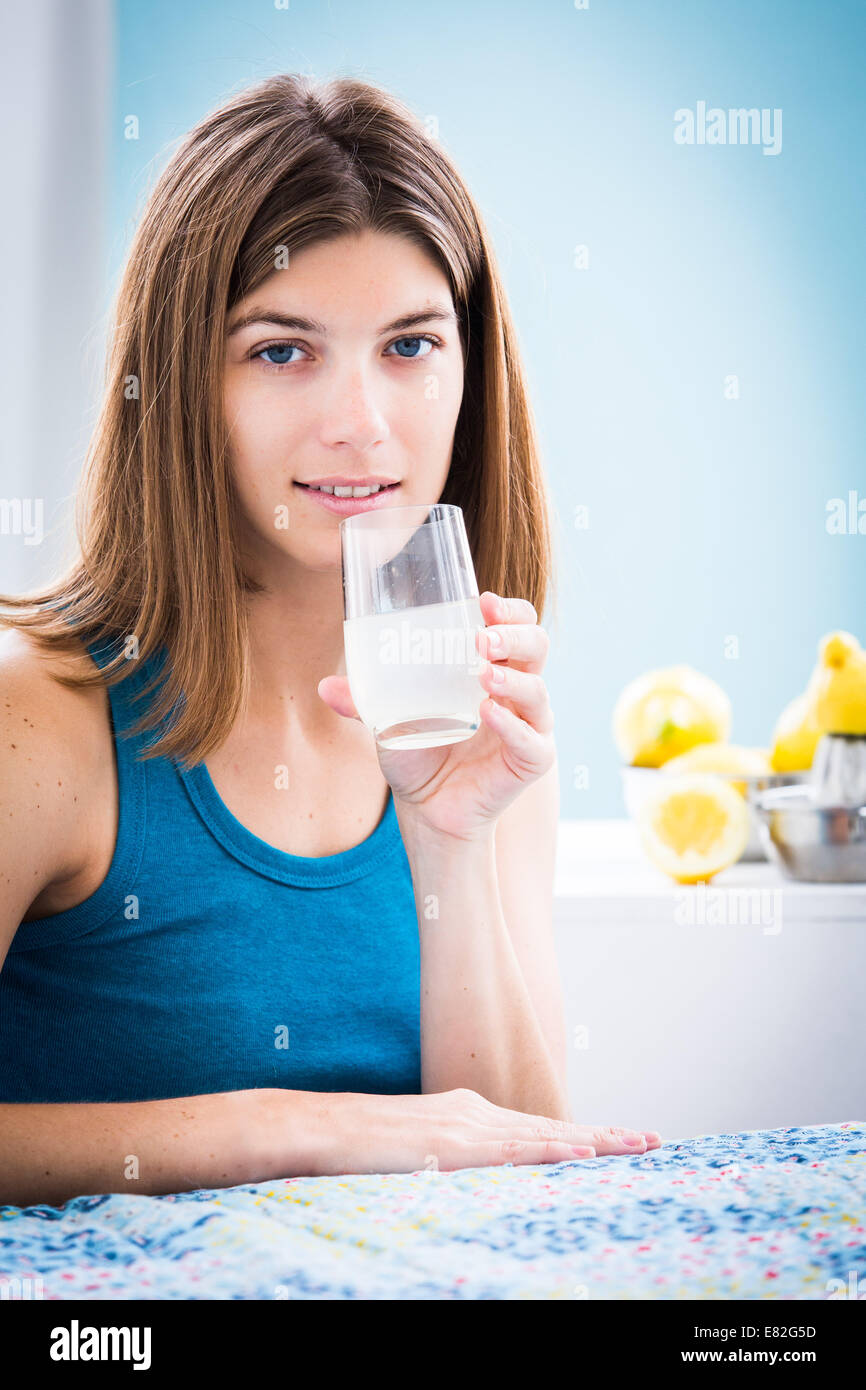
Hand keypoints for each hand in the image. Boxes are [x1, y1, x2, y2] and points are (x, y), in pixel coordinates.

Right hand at [294, 1088, 661, 1174]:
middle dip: (605, 1136)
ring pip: (544, 1136)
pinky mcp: (451, 1145)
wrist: (319, 1127)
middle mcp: (474, 1113)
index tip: (621, 1142)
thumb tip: (477, 1175)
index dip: (583, 1137)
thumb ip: (450, 1156)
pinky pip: (511, 1151)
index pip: (539, 1129)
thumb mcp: (417, 1150)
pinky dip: (550, 1153)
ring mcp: (465, 1127)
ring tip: (636, 1146)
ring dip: (594, 1142)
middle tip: (653, 1141)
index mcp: (468, 1114)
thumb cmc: (360, 1146)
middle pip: (553, 1128)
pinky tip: (581, 1155)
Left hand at [317, 591, 554, 842]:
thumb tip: (324, 686)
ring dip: (512, 676)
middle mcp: (517, 692)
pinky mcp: (532, 761)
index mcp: (493, 668)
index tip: (482, 601)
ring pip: (538, 690)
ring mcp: (529, 726)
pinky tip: (487, 714)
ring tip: (482, 673)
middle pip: (536, 646)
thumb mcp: (388, 721)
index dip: (509, 609)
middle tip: (481, 637)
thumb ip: (364, 701)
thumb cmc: (418, 755)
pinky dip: (511, 725)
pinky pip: (532, 741)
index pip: (517, 626)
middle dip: (513, 633)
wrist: (428, 810)